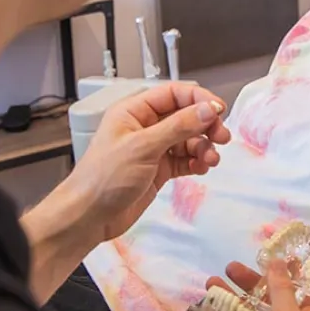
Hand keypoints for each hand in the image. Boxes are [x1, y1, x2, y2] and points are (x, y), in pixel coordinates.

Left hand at [71, 83, 230, 242]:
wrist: (88, 217)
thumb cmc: (102, 178)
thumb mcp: (143, 147)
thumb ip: (178, 126)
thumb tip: (207, 109)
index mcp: (134, 111)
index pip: (173, 94)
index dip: (198, 99)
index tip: (218, 110)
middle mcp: (145, 126)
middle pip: (185, 115)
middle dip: (205, 125)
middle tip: (221, 137)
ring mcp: (152, 148)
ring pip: (188, 139)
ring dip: (203, 146)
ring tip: (210, 159)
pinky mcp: (158, 169)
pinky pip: (185, 159)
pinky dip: (196, 162)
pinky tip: (202, 168)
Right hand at [209, 261, 309, 310]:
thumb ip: (281, 289)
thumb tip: (279, 261)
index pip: (303, 293)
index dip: (289, 274)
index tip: (273, 255)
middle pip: (270, 301)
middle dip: (251, 284)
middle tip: (230, 267)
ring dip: (231, 299)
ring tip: (211, 282)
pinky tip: (206, 308)